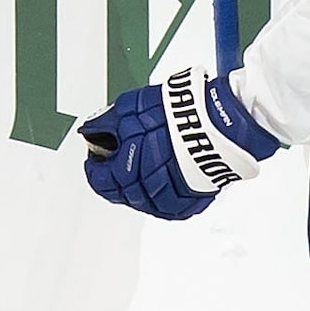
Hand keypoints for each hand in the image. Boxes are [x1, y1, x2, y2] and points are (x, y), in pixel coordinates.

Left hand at [77, 65, 280, 219]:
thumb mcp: (128, 109)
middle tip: (125, 152)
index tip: (99, 152)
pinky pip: (171, 200)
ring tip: (150, 157)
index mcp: (125, 175)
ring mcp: (170, 201)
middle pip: (121, 191)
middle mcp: (146, 194)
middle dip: (118, 172)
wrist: (219, 122)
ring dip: (143, 180)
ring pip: (146, 198)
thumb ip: (105, 123)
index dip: (95, 164)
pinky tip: (169, 169)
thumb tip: (91, 130)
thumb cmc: (177, 116)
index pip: (98, 180)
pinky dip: (167, 187)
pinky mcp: (192, 202)